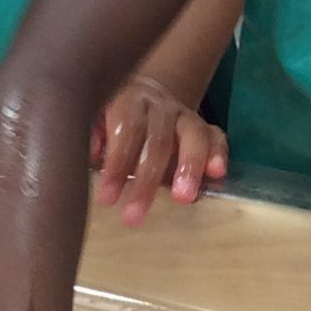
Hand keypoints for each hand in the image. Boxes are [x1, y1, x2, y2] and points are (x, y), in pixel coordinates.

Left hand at [90, 74, 226, 226]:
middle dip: (147, 180)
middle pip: (158, 139)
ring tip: (183, 198)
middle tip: (135, 215)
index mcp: (129, 101)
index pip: (126, 131)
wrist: (146, 96)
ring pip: (193, 135)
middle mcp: (160, 106)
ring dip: (189, 167)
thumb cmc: (114, 119)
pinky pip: (216, 137)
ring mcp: (185, 115)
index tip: (107, 199)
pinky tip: (217, 175)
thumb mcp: (95, 120)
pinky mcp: (205, 128)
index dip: (117, 164)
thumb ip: (92, 134)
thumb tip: (93, 152)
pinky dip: (218, 154)